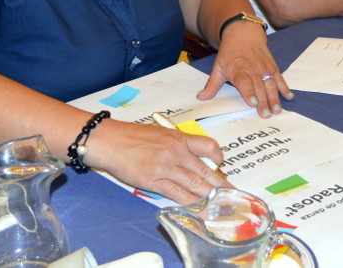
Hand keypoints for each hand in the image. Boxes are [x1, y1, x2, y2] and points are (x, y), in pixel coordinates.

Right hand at [89, 118, 227, 204]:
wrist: (110, 141)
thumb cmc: (132, 136)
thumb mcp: (161, 133)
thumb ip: (177, 143)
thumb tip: (192, 157)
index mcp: (179, 138)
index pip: (208, 146)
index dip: (218, 157)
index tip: (221, 166)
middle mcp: (176, 152)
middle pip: (205, 170)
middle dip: (220, 184)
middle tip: (231, 193)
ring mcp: (166, 167)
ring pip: (194, 183)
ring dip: (209, 196)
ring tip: (220, 204)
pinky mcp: (154, 181)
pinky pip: (177, 193)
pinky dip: (190, 202)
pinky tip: (199, 208)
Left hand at [199, 21, 292, 117]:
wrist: (243, 32)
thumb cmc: (230, 52)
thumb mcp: (218, 66)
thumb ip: (212, 84)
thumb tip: (201, 98)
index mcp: (238, 70)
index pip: (244, 82)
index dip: (248, 92)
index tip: (252, 103)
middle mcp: (253, 70)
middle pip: (259, 87)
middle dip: (263, 101)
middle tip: (267, 114)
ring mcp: (264, 68)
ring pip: (271, 84)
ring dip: (275, 98)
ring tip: (277, 110)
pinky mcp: (273, 67)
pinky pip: (280, 78)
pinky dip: (285, 87)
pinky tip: (289, 97)